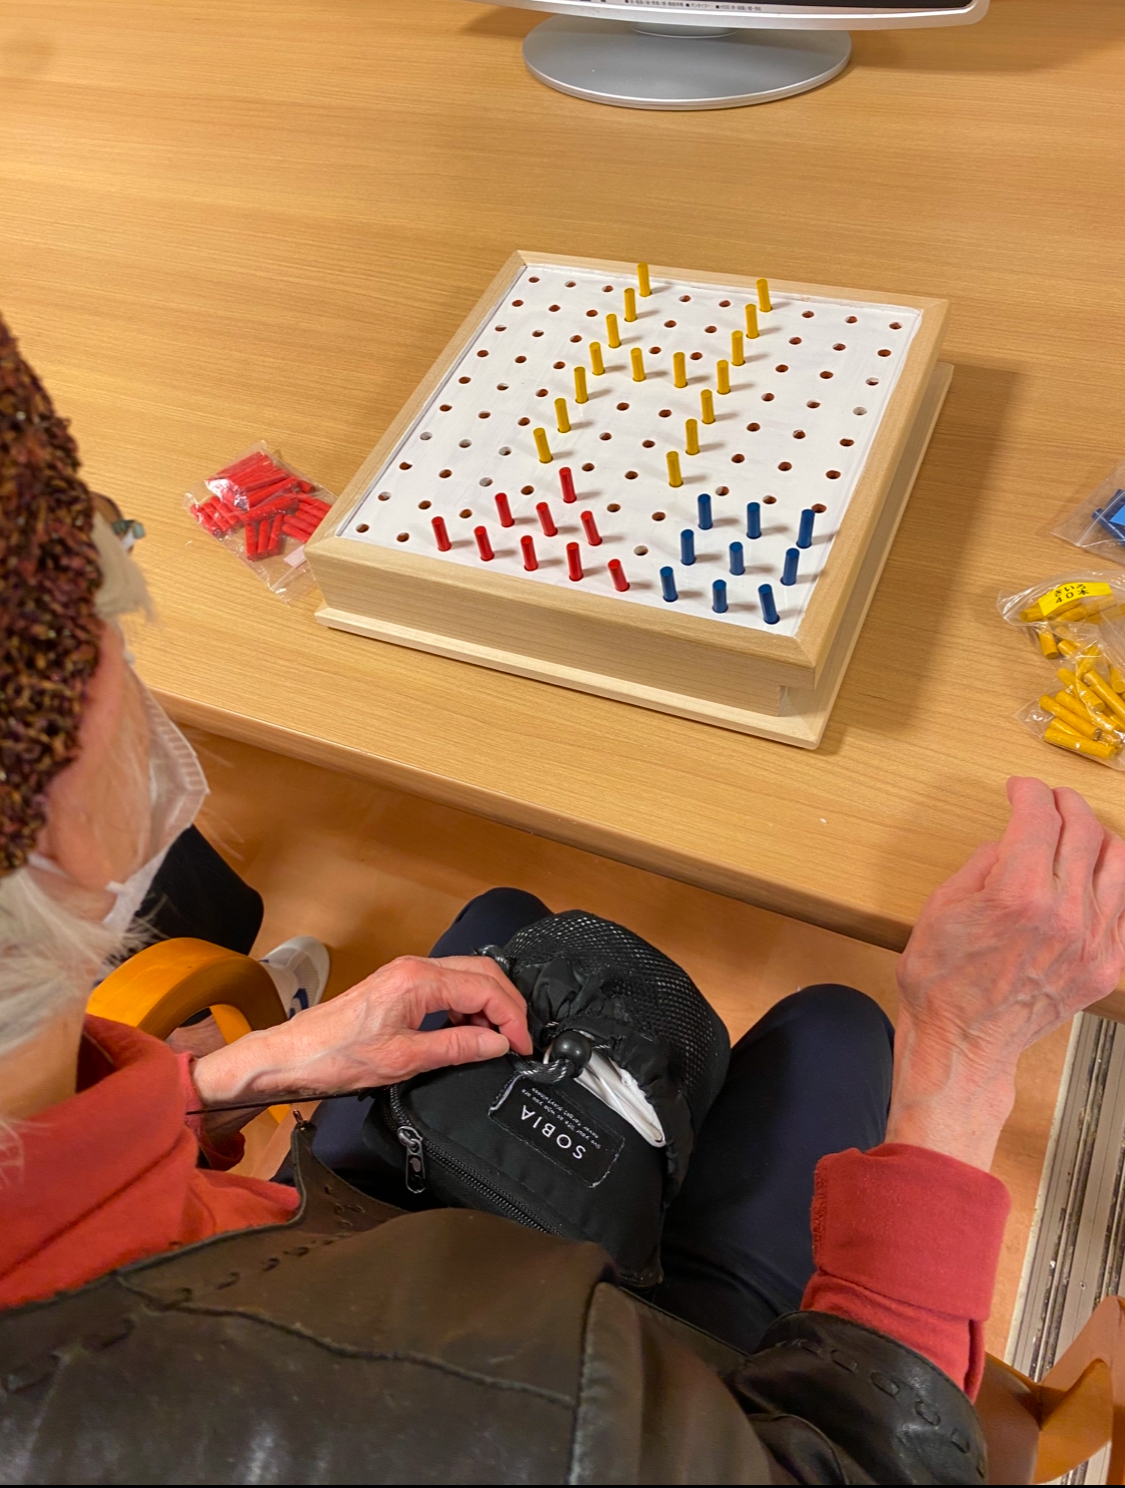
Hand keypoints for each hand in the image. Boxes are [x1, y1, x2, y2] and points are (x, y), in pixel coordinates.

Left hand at [190, 954, 532, 1122]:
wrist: (293, 1055)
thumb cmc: (336, 1056)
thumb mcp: (404, 1060)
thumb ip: (457, 1049)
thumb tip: (497, 1044)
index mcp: (419, 980)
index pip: (485, 988)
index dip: (511, 1017)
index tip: (522, 1046)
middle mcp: (416, 968)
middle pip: (483, 973)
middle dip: (508, 1004)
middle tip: (519, 1039)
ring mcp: (408, 974)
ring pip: (468, 976)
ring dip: (489, 1005)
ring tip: (495, 1040)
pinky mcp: (401, 985)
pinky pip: (449, 986)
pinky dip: (468, 1006)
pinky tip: (467, 1033)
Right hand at [886, 777, 1124, 1169]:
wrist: (962, 1042)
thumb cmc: (942, 982)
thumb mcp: (943, 906)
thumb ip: (983, 863)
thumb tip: (1010, 841)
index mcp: (1017, 894)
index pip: (1039, 818)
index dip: (1029, 792)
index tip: (1020, 789)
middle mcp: (1063, 914)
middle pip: (1083, 832)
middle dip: (1064, 804)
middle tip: (1049, 800)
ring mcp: (1092, 941)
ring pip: (1117, 863)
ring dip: (1098, 835)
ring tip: (1080, 830)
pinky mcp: (1105, 965)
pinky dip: (1114, 881)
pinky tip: (1095, 876)